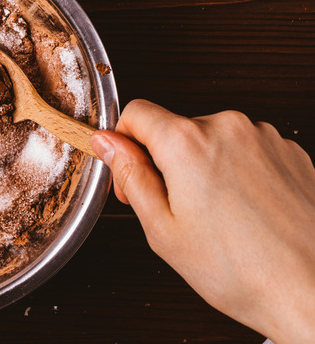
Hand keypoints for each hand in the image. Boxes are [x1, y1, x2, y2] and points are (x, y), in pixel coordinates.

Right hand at [90, 100, 314, 343]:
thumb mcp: (161, 228)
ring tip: (217, 218)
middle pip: (174, 129)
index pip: (135, 112)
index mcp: (187, 142)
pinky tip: (245, 213)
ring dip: (204, 168)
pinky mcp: (289, 150)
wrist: (312, 290)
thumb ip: (129, 175)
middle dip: (165, 163)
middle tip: (175, 211)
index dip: (123, 143)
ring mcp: (264, 136)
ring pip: (211, 141)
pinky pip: (246, 150)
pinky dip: (238, 173)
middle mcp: (227, 127)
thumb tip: (107, 143)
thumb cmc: (242, 270)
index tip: (130, 171)